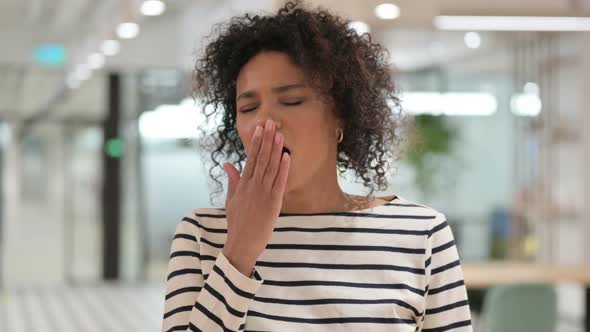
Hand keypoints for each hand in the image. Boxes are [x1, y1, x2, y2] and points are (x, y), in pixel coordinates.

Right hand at [221, 119, 290, 275]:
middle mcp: (252, 186)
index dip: (255, 142)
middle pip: (261, 158)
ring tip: (280, 133)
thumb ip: (232, 180)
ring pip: (270, 167)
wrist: (242, 244)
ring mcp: (263, 194)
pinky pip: (280, 182)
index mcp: (242, 185)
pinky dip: (284, 168)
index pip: (250, 159)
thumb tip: (228, 164)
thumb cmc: (237, 223)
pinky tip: (287, 156)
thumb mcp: (231, 200)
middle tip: (271, 123)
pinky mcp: (273, 203)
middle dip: (266, 140)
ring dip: (276, 149)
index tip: (259, 128)